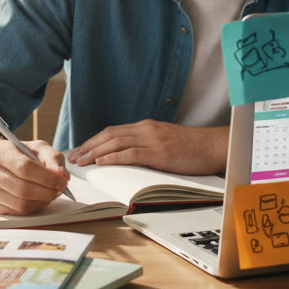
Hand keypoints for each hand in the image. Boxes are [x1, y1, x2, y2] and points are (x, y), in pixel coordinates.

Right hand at [0, 138, 70, 215]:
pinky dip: (34, 207)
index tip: (63, 181)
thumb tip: (63, 176)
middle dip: (48, 192)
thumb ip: (53, 158)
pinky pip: (19, 212)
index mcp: (0, 153)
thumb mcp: (36, 148)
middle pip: (23, 189)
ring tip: (51, 193)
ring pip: (21, 204)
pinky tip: (39, 199)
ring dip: (42, 201)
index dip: (48, 177)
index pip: (25, 168)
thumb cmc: (18, 154)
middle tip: (60, 189)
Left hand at [66, 120, 226, 174]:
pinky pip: (131, 153)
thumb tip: (128, 158)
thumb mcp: (165, 142)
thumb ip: (147, 146)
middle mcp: (147, 129)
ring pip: (116, 142)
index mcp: (147, 127)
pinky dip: (113, 157)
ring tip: (81, 162)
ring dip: (95, 152)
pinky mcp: (160, 153)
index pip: (113, 131)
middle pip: (110, 134)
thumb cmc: (193, 148)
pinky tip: (101, 162)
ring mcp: (153, 140)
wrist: (215, 146)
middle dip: (88, 145)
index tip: (80, 150)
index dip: (94, 140)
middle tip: (74, 157)